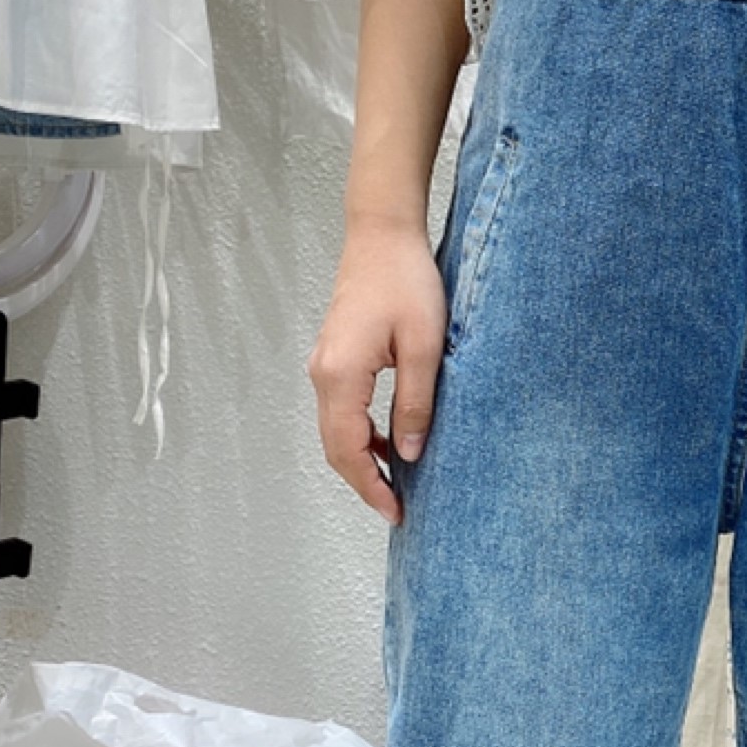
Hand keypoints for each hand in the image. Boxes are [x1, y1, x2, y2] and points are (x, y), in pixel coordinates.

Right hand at [307, 218, 446, 524]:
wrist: (382, 233)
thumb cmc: (405, 280)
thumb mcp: (424, 347)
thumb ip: (414, 403)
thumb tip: (411, 453)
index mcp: (341, 376)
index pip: (348, 450)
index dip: (371, 486)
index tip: (396, 512)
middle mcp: (323, 374)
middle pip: (335, 447)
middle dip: (365, 481)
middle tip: (398, 508)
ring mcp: (325, 365)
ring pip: (336, 430)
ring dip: (364, 459)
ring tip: (399, 482)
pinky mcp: (335, 357)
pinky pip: (342, 410)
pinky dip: (361, 434)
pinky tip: (392, 440)